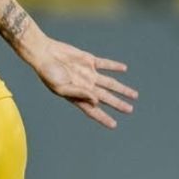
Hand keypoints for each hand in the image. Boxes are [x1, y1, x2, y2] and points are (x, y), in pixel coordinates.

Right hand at [22, 35, 136, 128]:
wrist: (44, 53)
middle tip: (130, 110)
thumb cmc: (48, 73)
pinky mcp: (88, 60)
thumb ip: (80, 94)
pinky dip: (114, 66)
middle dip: (118, 104)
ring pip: (109, 83)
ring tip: (134, 95)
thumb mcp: (62, 88)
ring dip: (121, 88)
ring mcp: (88, 73)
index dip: (103, 118)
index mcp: (77, 96)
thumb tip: (97, 101)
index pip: (93, 110)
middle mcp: (85, 86)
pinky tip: (124, 69)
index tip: (114, 125)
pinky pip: (104, 64)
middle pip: (106, 97)